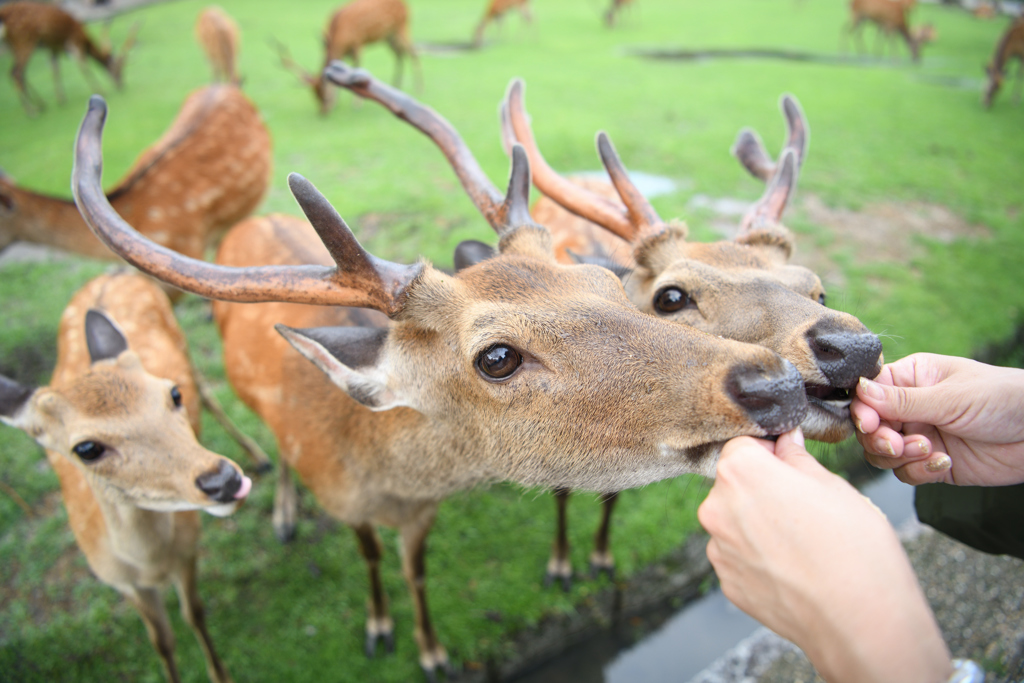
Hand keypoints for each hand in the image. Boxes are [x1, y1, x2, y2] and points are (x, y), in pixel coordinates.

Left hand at [698, 430, 950, 682]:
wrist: (861, 623)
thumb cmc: (856, 550)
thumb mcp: (834, 487)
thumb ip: (797, 459)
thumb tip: (785, 443)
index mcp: (741, 473)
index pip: (743, 445)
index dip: (769, 452)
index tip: (790, 464)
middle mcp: (718, 508)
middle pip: (734, 485)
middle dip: (762, 489)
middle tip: (805, 508)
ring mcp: (719, 549)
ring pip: (736, 521)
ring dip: (759, 524)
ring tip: (803, 543)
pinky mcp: (727, 582)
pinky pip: (740, 556)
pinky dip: (760, 557)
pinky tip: (794, 568)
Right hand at [851, 353, 1023, 485]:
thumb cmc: (1004, 398)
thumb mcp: (951, 397)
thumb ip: (903, 400)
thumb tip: (859, 390)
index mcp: (910, 379)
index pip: (869, 394)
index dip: (863, 412)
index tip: (870, 425)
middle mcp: (910, 407)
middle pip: (870, 429)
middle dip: (881, 440)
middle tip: (899, 445)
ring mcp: (920, 436)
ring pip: (883, 454)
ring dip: (901, 457)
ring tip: (930, 451)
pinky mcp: (933, 463)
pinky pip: (907, 473)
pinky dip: (920, 472)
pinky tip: (945, 463)